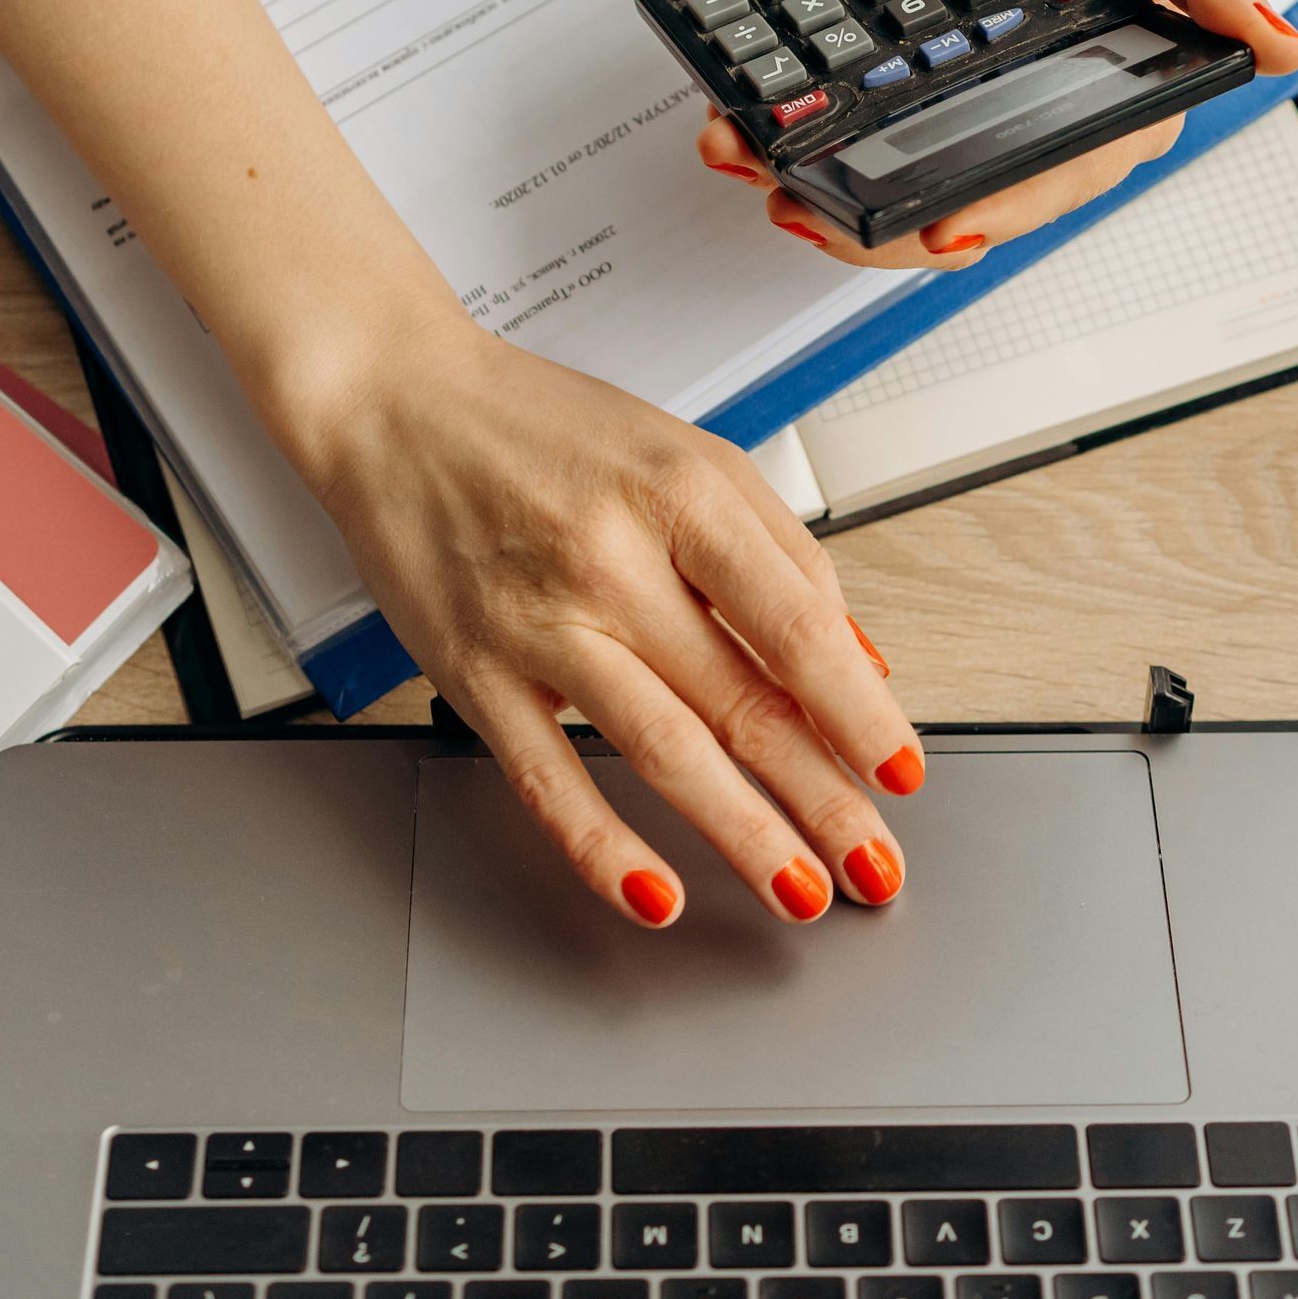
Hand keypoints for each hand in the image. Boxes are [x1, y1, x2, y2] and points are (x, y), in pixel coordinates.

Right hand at [300, 307, 923, 927]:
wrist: (398, 405)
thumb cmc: (544, 429)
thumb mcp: (684, 453)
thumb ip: (777, 550)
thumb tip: (853, 658)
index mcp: (679, 494)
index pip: (794, 621)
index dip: (857, 708)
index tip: (899, 769)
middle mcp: (612, 558)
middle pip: (741, 699)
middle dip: (822, 797)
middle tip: (874, 863)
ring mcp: (540, 622)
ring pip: (662, 750)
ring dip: (744, 835)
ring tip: (802, 891)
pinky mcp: (474, 673)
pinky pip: (547, 778)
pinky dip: (602, 847)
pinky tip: (655, 893)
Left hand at [697, 0, 1297, 267]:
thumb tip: (1279, 41)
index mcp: (1122, 100)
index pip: (1053, 177)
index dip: (995, 213)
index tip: (935, 232)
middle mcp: (1048, 107)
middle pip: (956, 189)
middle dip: (870, 213)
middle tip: (795, 208)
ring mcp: (982, 83)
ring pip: (899, 153)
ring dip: (818, 170)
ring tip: (743, 158)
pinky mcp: (929, 47)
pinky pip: (865, 94)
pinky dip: (806, 105)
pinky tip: (745, 106)